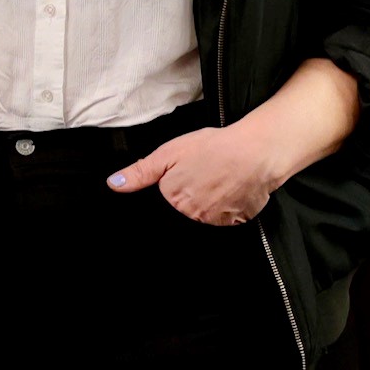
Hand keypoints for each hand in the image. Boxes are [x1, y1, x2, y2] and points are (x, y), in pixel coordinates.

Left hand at [108, 124, 279, 226]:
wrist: (256, 152)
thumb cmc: (213, 147)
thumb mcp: (169, 152)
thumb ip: (141, 171)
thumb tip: (113, 185)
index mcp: (172, 197)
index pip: (166, 200)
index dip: (176, 186)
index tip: (188, 174)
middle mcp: (191, 214)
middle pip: (184, 209)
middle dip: (192, 193)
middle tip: (207, 173)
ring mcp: (215, 221)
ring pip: (206, 214)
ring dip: (211, 201)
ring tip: (221, 179)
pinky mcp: (237, 222)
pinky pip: (228, 217)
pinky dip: (229, 206)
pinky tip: (233, 188)